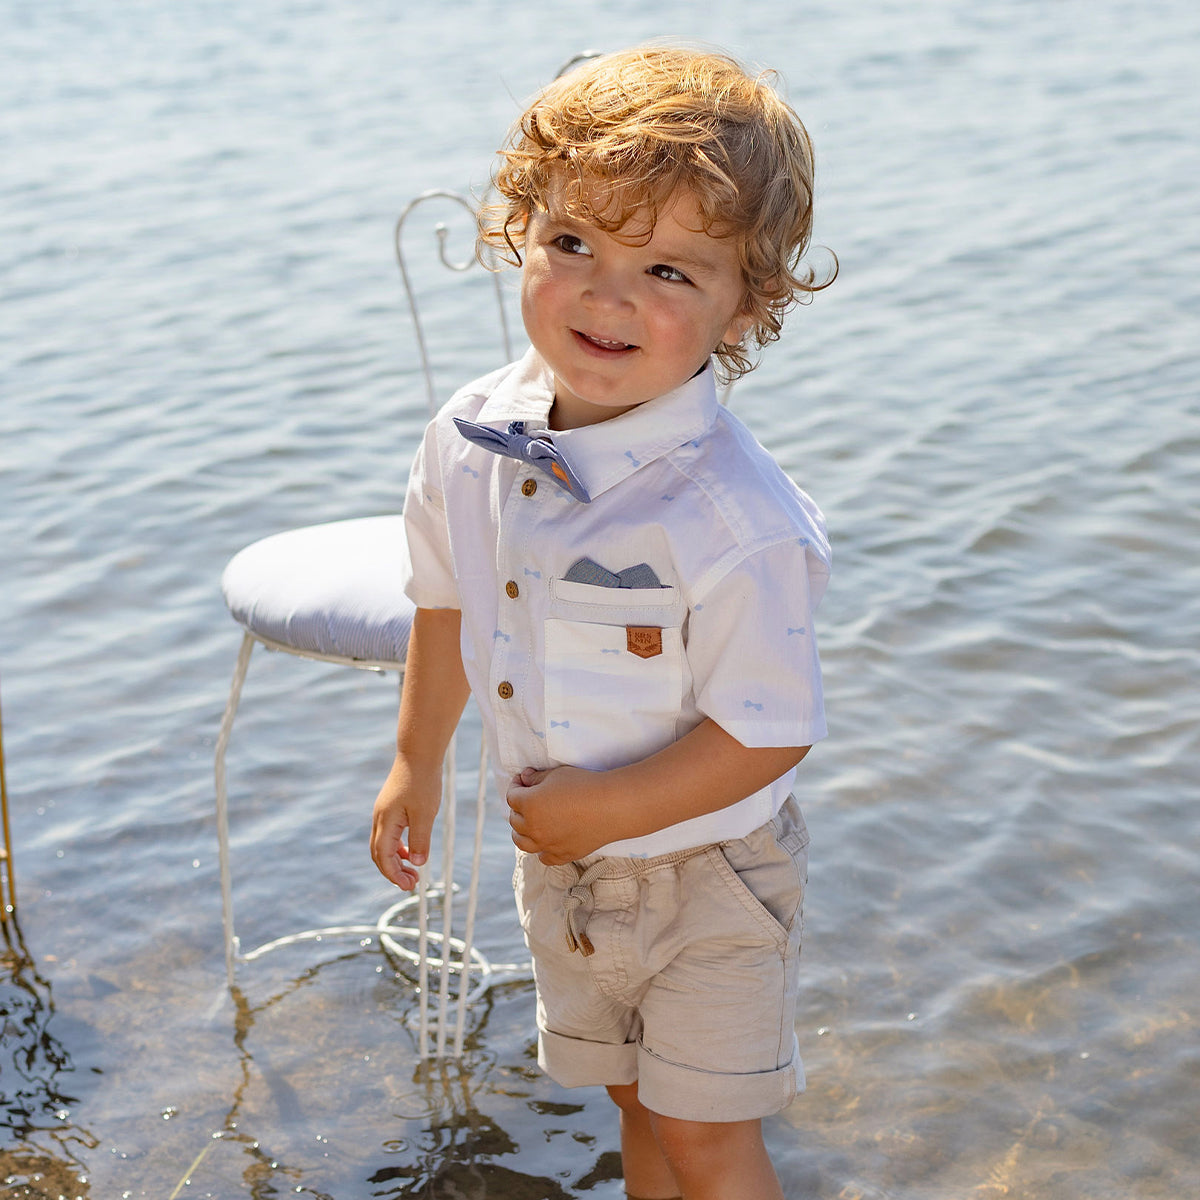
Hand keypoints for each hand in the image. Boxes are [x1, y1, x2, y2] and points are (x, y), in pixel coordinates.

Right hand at [370, 754, 440, 890]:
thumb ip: (420, 839)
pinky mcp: (390, 807)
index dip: (394, 875)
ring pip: (383, 845)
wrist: (418, 754)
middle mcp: (379, 818)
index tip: (409, 886)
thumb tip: (418, 863)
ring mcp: (383, 812)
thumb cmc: (423, 781)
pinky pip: (389, 834)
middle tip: (412, 883)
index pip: (383, 857)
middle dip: (393, 872)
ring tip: (414, 870)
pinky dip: (398, 847)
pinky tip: (412, 851)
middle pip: (379, 854)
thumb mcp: (425, 813)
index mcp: (385, 821)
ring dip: (396, 860)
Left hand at [506, 765, 607, 864]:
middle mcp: (533, 828)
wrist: (611, 806)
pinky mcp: (562, 855)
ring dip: (522, 832)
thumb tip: (525, 778)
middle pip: (515, 820)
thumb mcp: (557, 775)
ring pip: (523, 843)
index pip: (512, 797)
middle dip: (518, 808)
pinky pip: (543, 857)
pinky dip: (541, 850)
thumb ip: (536, 778)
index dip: (516, 786)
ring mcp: (547, 844)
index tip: (523, 781)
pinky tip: (546, 841)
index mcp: (529, 805)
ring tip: (529, 824)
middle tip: (528, 799)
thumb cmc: (584, 785)